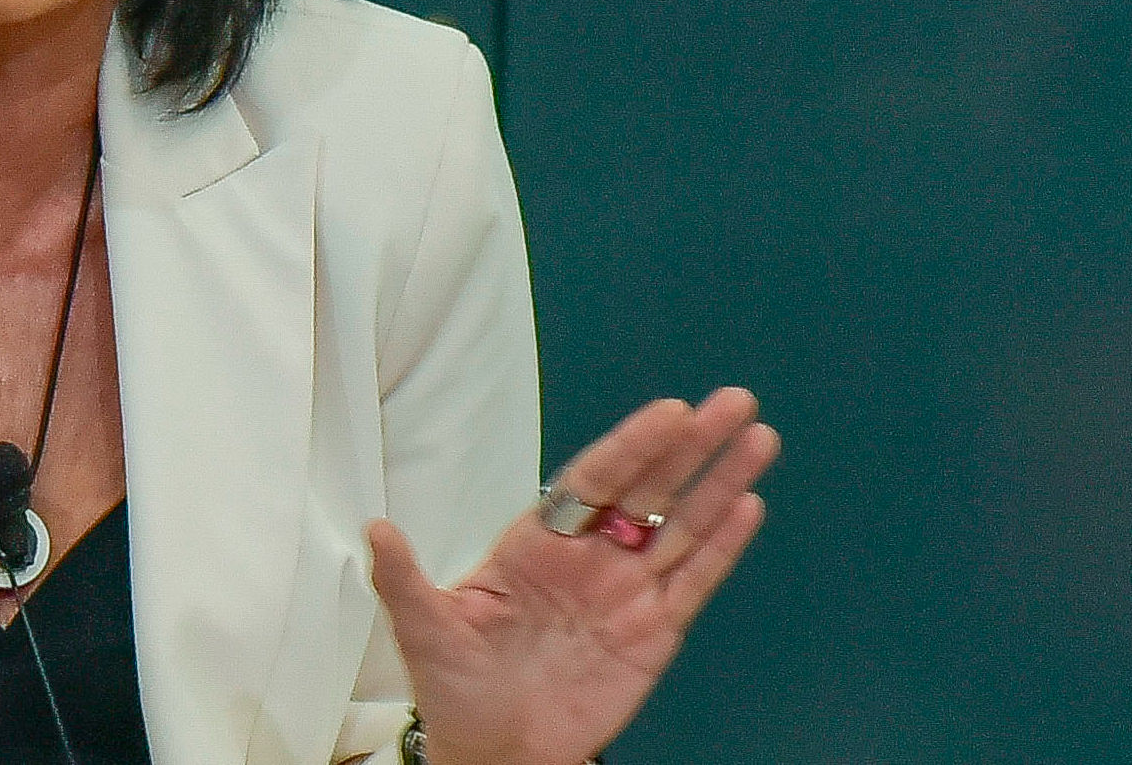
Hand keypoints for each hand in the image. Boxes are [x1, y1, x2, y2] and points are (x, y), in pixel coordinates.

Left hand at [367, 386, 777, 764]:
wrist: (496, 756)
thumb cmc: (457, 691)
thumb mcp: (424, 631)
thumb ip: (404, 579)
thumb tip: (374, 528)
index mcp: (537, 544)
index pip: (592, 480)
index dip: (631, 445)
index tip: (670, 411)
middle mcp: (589, 558)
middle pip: (648, 490)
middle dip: (690, 446)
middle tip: (733, 403)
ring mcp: (626, 593)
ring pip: (682, 527)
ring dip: (720, 483)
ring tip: (757, 439)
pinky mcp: (653, 635)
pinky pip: (694, 583)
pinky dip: (724, 546)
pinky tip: (749, 506)